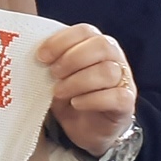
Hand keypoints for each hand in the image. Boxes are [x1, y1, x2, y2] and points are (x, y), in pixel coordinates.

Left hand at [35, 24, 136, 159]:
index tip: (41, 57)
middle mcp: (114, 58)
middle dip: (72, 59)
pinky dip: (92, 99)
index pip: (85, 31)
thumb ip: (51, 62)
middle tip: (53, 73)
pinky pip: (116, 96)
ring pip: (108, 71)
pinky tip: (76, 103)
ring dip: (78, 81)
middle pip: (102, 46)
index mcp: (96, 44)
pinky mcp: (127, 104)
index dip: (61, 41)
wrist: (87, 129)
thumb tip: (34, 55)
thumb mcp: (57, 76)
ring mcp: (124, 80)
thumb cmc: (70, 95)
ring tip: (59, 92)